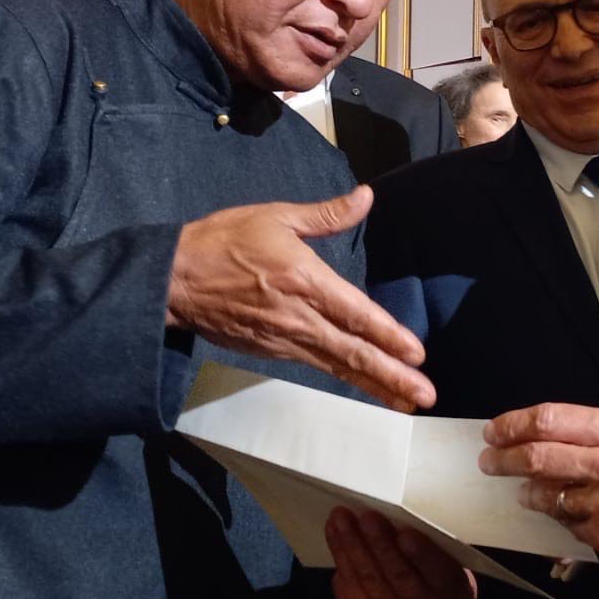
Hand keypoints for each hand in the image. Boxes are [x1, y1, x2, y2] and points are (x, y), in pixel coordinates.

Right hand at [167, 187, 434, 410]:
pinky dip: (345, 377)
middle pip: (352, 351)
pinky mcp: (271, 351)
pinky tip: (366, 385)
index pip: (354, 313)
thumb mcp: (276, 216)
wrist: (173, 280)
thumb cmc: (224, 241)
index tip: (417, 354)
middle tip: (425, 395)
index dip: (388, 335)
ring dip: (374, 385)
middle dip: (391, 375)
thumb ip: (327, 214)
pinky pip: (317, 365)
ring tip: (407, 401)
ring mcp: (284, 339)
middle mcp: (298, 317)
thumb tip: (366, 197)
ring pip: (337, 366)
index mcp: (303, 279)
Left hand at [326, 507, 474, 598]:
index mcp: (457, 598)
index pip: (443, 578)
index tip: (406, 535)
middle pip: (401, 580)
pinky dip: (342, 558)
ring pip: (370, 584)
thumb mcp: (445, 557)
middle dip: (380, 545)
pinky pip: (350, 590)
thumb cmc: (432, 570)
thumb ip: (431, 543)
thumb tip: (397, 516)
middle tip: (367, 517)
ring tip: (342, 519)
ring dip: (353, 547)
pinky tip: (336, 535)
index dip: (424, 557)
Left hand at [481, 404, 598, 594]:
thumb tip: (541, 439)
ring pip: (546, 498)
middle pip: (537, 457)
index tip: (495, 430)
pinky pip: (569, 529)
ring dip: (531, 495)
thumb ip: (596, 438)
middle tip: (489, 460)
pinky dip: (566, 521)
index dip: (513, 424)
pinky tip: (579, 517)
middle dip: (503, 459)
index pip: (550, 420)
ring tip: (527, 491)